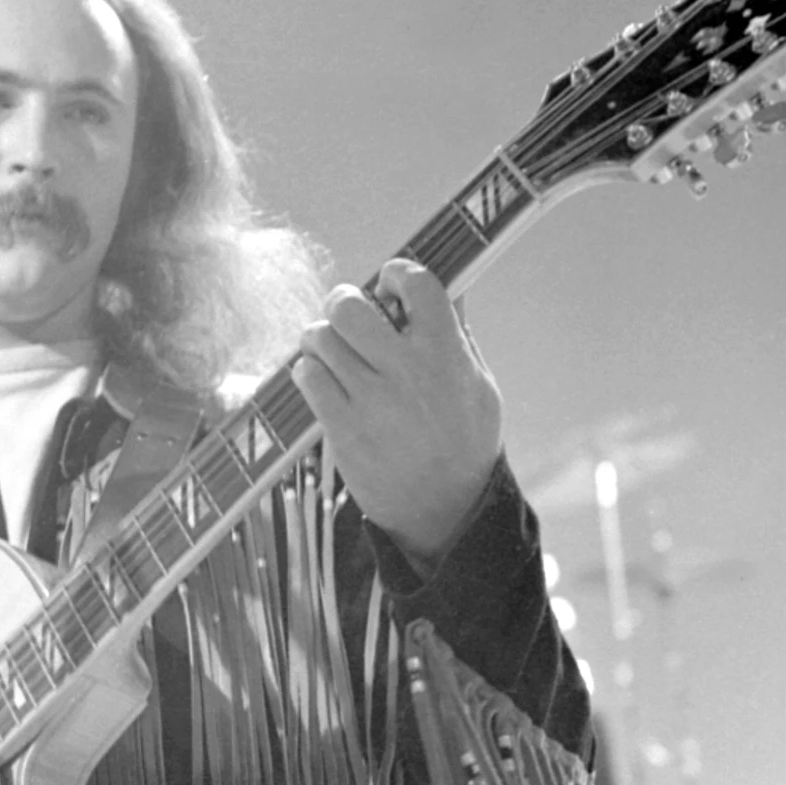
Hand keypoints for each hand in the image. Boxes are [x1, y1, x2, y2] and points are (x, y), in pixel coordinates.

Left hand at [291, 259, 502, 562]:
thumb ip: (457, 335)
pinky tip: (325, 381)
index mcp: (447, 354)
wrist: (445, 510)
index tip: (389, 285)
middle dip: (342, 302)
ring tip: (334, 353)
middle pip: (349, 306)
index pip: (417, 284)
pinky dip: (310, 372)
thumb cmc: (464, 442)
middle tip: (348, 316)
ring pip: (320, 338)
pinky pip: (307, 375)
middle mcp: (407, 372)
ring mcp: (371, 400)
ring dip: (321, 339)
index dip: (396, 274)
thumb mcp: (478, 386)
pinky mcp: (342, 428)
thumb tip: (446, 287)